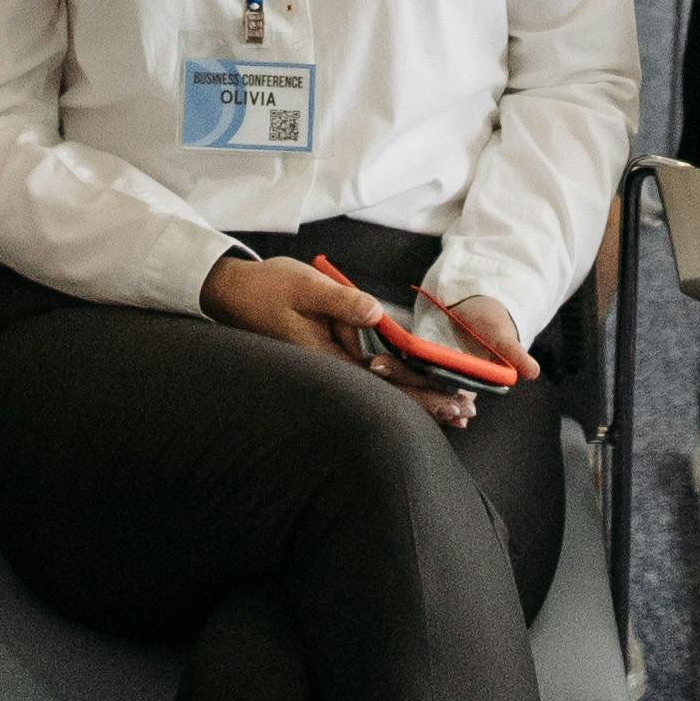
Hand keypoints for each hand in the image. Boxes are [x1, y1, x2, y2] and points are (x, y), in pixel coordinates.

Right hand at [197, 252, 487, 418]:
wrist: (233, 293)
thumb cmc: (267, 287)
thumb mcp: (303, 286)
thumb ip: (339, 300)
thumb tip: (374, 313)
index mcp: (327, 355)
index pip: (384, 380)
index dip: (420, 391)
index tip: (451, 399)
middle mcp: (332, 367)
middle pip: (387, 392)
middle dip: (427, 403)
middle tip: (466, 413)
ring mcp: (331, 364)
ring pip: (381, 388)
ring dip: (417, 398)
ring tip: (455, 413)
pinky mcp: (331, 356)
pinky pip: (370, 375)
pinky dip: (398, 383)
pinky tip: (419, 391)